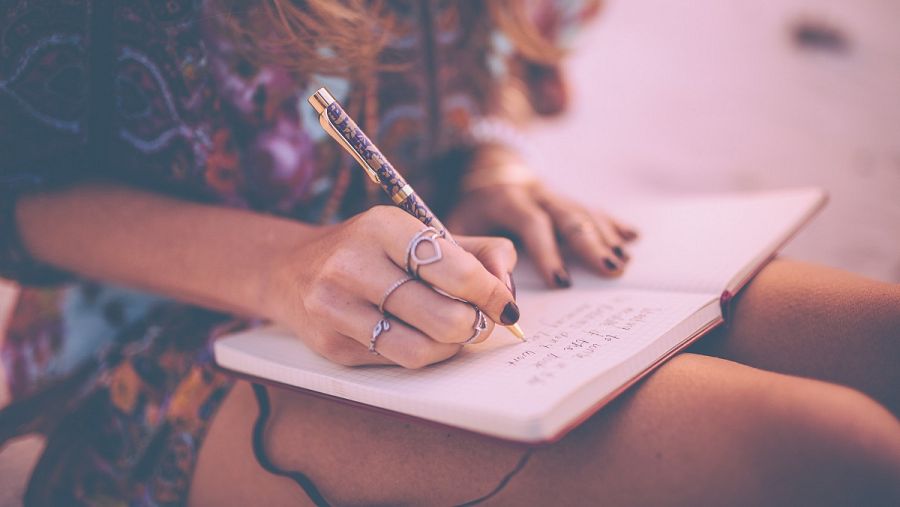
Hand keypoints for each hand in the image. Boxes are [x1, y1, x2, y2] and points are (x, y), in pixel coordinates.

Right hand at [264, 206, 517, 367]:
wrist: (292, 270)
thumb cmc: (372, 251)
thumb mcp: (418, 235)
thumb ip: (476, 252)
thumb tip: (507, 288)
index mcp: (382, 227)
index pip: (454, 270)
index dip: (491, 294)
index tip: (505, 305)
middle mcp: (352, 265)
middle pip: (444, 317)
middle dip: (475, 325)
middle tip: (480, 321)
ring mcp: (336, 308)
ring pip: (422, 349)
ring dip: (451, 347)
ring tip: (453, 332)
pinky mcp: (331, 345)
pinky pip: (396, 361)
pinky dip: (421, 353)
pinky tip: (417, 335)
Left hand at [446, 182, 636, 287]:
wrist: (483, 172)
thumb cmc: (469, 209)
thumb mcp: (457, 226)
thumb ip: (472, 253)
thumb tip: (495, 289)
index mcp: (507, 199)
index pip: (532, 223)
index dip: (547, 252)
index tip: (561, 282)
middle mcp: (536, 193)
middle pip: (567, 216)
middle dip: (590, 244)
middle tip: (610, 269)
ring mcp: (554, 194)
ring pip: (584, 213)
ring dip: (606, 237)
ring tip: (623, 261)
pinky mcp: (566, 198)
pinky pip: (593, 209)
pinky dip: (613, 223)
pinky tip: (633, 237)